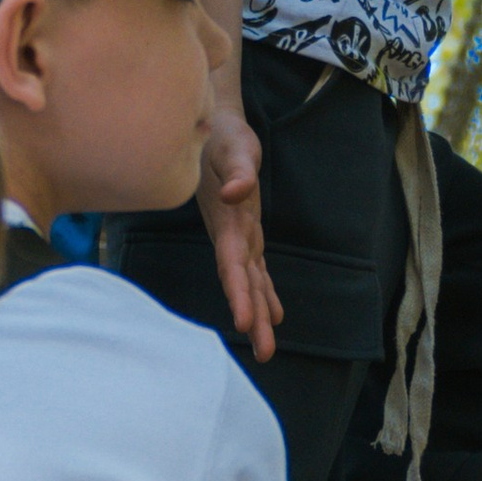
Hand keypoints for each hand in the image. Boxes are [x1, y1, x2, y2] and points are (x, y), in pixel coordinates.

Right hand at [198, 102, 279, 361]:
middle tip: (264, 354)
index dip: (238, 292)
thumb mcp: (234, 145)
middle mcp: (231, 233)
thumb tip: (237, 193)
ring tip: (267, 348)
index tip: (245, 323)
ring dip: (258, 312)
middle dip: (252, 316)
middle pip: (242, 281)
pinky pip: (254, 267)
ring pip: (249, 279)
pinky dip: (262, 290)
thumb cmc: (221, 135)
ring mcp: (237, 234)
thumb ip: (238, 170)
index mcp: (226, 220)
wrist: (208, 126)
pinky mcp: (244, 230)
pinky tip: (273, 315)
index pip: (233, 263)